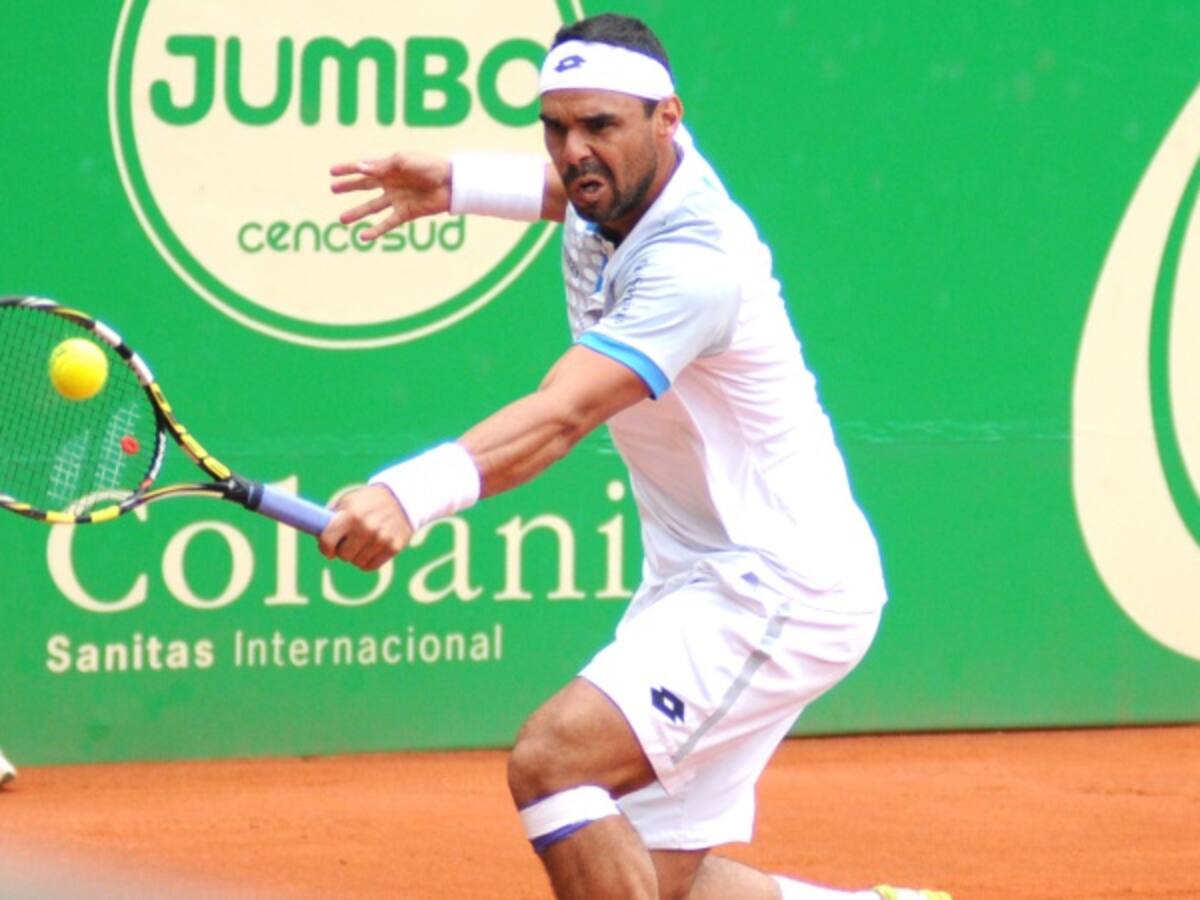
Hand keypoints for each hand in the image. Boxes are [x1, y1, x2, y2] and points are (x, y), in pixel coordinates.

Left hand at [318, 485, 413, 570]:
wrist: (401, 498)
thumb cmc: (366, 501)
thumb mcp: (347, 501)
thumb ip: (331, 519)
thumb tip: (316, 536)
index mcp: (351, 514)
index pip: (327, 541)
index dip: (325, 548)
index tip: (328, 549)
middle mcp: (366, 527)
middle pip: (343, 555)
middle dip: (343, 550)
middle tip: (348, 542)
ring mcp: (381, 538)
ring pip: (357, 562)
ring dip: (357, 555)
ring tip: (362, 542)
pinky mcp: (394, 546)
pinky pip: (371, 566)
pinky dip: (368, 560)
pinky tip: (372, 548)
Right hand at [330, 152, 451, 240]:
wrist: (450, 183)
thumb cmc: (429, 166)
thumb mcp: (403, 160)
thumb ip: (381, 166)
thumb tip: (360, 168)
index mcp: (389, 167)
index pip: (363, 167)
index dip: (347, 169)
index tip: (331, 171)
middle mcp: (390, 183)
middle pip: (364, 186)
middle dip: (348, 187)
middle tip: (332, 189)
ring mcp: (397, 199)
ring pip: (372, 208)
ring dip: (357, 213)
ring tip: (342, 219)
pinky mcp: (405, 213)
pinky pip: (387, 223)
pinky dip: (375, 231)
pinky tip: (363, 237)